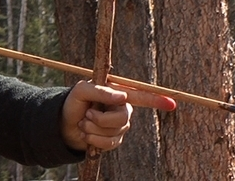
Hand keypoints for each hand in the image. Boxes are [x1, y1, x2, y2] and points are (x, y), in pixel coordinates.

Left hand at [60, 80, 176, 151]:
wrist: (62, 124)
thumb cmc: (73, 103)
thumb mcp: (80, 91)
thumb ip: (99, 90)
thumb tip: (122, 97)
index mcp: (117, 93)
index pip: (140, 95)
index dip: (156, 99)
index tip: (172, 104)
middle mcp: (122, 109)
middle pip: (123, 119)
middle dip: (101, 119)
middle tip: (87, 114)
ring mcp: (119, 125)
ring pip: (115, 132)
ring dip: (93, 129)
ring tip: (83, 123)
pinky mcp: (114, 140)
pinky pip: (110, 143)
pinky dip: (94, 140)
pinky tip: (86, 134)